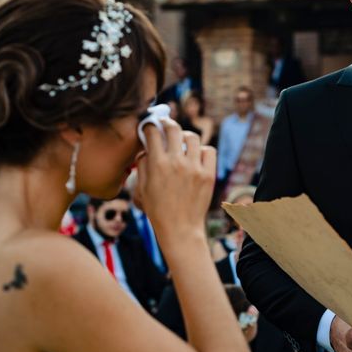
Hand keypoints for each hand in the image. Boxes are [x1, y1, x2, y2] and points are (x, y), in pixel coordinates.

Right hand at [137, 121, 215, 246]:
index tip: (150, 126)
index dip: (150, 126)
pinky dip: (203, 150)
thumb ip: (142, 165)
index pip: (153, 132)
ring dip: (185, 137)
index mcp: (157, 164)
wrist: (180, 229)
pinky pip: (209, 151)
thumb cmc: (158, 211)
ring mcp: (195, 167)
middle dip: (167, 123)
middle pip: (173, 128)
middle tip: (166, 125)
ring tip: (182, 143)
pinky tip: (196, 157)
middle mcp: (177, 162)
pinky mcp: (208, 174)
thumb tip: (146, 149)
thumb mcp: (142, 188)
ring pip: (192, 137)